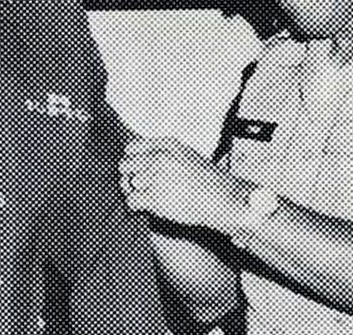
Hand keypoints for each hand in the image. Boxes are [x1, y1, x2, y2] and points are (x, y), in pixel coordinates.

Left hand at [118, 137, 252, 234]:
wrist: (228, 202)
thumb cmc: (208, 183)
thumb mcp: (187, 156)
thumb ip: (161, 153)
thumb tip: (131, 160)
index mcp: (168, 145)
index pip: (131, 148)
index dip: (133, 162)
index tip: (140, 172)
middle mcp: (161, 158)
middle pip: (124, 165)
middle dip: (129, 177)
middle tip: (141, 188)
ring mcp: (157, 177)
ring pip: (126, 184)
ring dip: (134, 193)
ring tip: (150, 197)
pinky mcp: (156, 198)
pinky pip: (132, 201)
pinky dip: (137, 207)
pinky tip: (150, 207)